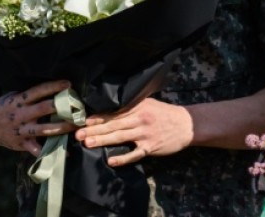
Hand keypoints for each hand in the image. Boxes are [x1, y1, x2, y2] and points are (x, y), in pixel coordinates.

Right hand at [0, 80, 77, 156]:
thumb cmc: (3, 107)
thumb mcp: (12, 96)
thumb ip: (28, 94)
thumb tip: (50, 88)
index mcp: (19, 101)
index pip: (38, 91)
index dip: (53, 86)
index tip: (68, 84)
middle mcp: (21, 115)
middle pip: (43, 109)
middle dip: (61, 107)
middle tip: (78, 107)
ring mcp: (21, 130)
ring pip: (44, 129)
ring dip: (61, 128)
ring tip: (76, 126)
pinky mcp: (21, 143)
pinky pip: (37, 149)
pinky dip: (50, 152)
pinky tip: (65, 153)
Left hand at [74, 97, 192, 166]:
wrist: (187, 124)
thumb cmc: (166, 114)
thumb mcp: (149, 103)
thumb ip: (132, 105)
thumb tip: (110, 106)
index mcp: (138, 107)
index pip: (114, 112)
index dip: (97, 116)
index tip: (81, 120)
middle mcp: (140, 118)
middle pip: (113, 124)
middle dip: (94, 129)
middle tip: (78, 134)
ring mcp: (145, 133)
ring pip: (120, 137)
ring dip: (103, 140)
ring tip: (88, 143)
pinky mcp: (151, 146)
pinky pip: (134, 153)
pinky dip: (123, 158)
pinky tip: (111, 161)